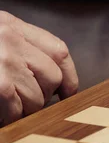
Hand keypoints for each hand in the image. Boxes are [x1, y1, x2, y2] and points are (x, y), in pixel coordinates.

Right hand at [0, 11, 77, 125]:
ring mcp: (4, 60)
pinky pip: (17, 109)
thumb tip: (54, 82)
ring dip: (24, 109)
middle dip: (43, 95)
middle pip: (53, 76)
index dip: (68, 75)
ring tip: (8, 108)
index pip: (58, 50)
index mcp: (9, 24)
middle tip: (25, 103)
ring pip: (38, 97)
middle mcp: (9, 38)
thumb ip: (19, 48)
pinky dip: (10, 117)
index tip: (68, 92)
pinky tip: (1, 115)